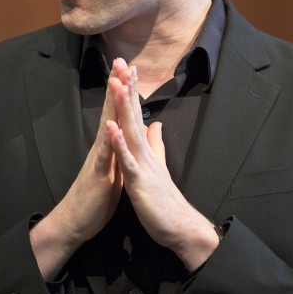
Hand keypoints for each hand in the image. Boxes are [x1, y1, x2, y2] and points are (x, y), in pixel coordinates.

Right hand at [30, 58, 129, 278]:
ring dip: (112, 104)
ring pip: (107, 126)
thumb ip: (122, 149)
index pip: (119, 111)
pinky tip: (111, 126)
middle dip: (117, 86)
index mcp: (110, 145)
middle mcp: (103, 146)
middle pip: (112, 110)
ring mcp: (99, 158)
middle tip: (122, 61)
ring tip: (117, 82)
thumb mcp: (115, 168)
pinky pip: (104, 155)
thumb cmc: (97, 195)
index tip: (131, 68)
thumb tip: (131, 133)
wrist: (77, 221)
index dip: (125, 90)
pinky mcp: (98, 174)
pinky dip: (108, 140)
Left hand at [106, 66, 219, 269]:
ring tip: (117, 84)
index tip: (127, 70)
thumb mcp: (157, 168)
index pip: (137, 117)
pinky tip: (112, 127)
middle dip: (127, 90)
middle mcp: (145, 154)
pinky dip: (120, 143)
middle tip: (122, 65)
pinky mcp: (140, 181)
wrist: (180, 228)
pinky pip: (127, 160)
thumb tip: (154, 125)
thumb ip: (155, 145)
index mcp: (145, 151)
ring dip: (123, 108)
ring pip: (131, 132)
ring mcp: (143, 166)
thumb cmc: (166, 201)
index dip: (132, 93)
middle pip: (134, 117)